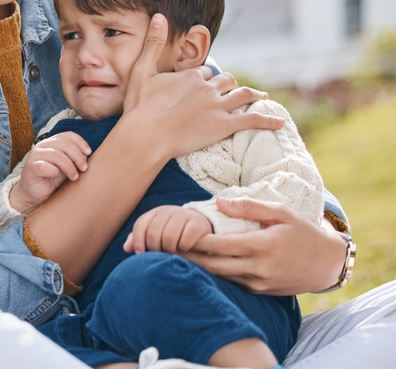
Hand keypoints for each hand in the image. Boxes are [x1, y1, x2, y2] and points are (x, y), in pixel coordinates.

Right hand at [9, 132, 90, 212]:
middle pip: (64, 144)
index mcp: (52, 142)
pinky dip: (54, 171)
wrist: (35, 194)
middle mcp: (42, 146)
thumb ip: (75, 159)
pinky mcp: (30, 168)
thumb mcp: (67, 167)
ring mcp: (34, 156)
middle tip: (84, 168)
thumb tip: (87, 154)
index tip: (89, 153)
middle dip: (77, 156)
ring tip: (74, 177)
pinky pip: (43, 166)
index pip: (68, 135)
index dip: (80, 142)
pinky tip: (57, 176)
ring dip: (69, 166)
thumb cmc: (53, 179)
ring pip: (56, 155)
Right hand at [121, 14, 285, 162]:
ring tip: (260, 97)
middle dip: (228, 84)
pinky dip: (268, 120)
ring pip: (242, 96)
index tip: (201, 84)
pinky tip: (280, 122)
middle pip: (225, 82)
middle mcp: (207, 88)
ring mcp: (217, 107)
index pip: (204, 72)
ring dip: (252, 95)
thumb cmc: (139, 106)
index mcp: (190, 75)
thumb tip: (160, 15)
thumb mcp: (141, 70)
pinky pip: (252, 120)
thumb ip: (154, 42)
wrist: (145, 135)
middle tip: (232, 90)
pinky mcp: (224, 126)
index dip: (203, 78)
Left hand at [124, 205, 212, 253]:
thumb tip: (126, 248)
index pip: (140, 225)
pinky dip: (183, 248)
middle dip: (155, 248)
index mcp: (155, 213)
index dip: (138, 241)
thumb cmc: (173, 232)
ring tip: (172, 253)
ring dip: (169, 249)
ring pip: (169, 237)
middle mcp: (167, 211)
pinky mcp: (197, 224)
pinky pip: (186, 240)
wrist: (200, 225)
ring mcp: (183, 215)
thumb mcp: (156, 233)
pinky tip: (185, 249)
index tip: (141, 253)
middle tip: (160, 254)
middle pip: (154, 233)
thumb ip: (140, 239)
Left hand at [179, 197, 349, 294]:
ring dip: (199, 267)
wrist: (327, 264)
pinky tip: (200, 265)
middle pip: (214, 265)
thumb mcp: (280, 212)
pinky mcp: (260, 291)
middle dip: (189, 257)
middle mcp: (258, 268)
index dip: (196, 240)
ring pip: (220, 276)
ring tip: (176, 255)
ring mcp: (259, 282)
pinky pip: (233, 282)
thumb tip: (218, 203)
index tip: (178, 231)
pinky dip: (216, 274)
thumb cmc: (302, 232)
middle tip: (166, 248)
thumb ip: (249, 207)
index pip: (219, 245)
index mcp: (262, 246)